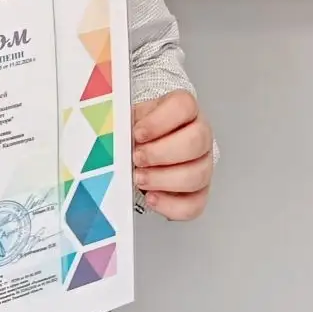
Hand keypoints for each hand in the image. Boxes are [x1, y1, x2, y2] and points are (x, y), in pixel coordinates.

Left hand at [132, 91, 213, 220]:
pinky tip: (151, 197)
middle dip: (162, 153)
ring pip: (198, 174)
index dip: (160, 121)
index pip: (184, 106)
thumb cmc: (141, 131)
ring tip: (139, 179)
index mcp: (185, 109)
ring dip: (164, 179)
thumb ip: (123, 122)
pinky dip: (171, 205)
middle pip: (197, 140)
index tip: (137, 133)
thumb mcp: (131, 118)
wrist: (147, 146)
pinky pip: (194, 204)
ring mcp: (203, 164)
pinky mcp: (199, 191)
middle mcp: (200, 134)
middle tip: (136, 158)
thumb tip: (109, 132)